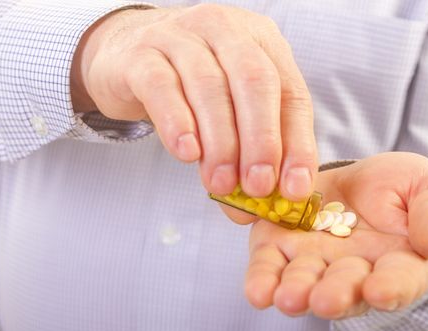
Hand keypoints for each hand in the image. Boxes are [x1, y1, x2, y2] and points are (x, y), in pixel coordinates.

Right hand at [71, 4, 316, 200]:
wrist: (129, 54)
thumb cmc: (191, 86)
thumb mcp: (231, 108)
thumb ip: (249, 149)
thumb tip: (260, 203)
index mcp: (261, 41)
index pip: (291, 93)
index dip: (297, 143)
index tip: (294, 188)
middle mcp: (225, 30)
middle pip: (255, 81)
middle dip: (261, 140)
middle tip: (258, 187)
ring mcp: (180, 36)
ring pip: (210, 87)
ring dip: (221, 143)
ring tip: (221, 183)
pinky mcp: (140, 54)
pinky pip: (162, 87)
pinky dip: (177, 123)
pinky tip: (186, 153)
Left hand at [243, 152, 427, 317]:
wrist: (359, 180)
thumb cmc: (403, 190)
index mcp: (398, 265)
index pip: (397, 281)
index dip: (390, 288)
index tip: (379, 290)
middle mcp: (353, 272)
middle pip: (344, 288)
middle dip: (334, 294)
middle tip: (325, 300)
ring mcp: (315, 261)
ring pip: (304, 282)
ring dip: (296, 291)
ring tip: (287, 297)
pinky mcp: (282, 245)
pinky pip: (270, 264)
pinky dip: (263, 277)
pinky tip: (258, 290)